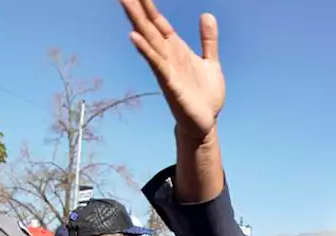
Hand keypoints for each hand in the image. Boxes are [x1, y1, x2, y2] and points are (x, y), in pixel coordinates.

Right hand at [121, 0, 224, 140]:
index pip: (158, 22)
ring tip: (124, 2)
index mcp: (176, 49)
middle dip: (137, 8)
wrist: (206, 123)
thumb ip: (208, 39)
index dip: (148, 5)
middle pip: (149, 27)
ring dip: (136, 22)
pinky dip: (145, 50)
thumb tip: (207, 15)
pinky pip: (156, 64)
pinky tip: (134, 37)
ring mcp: (167, 69)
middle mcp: (167, 56)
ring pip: (149, 41)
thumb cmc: (205, 94)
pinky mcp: (170, 84)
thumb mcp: (211, 61)